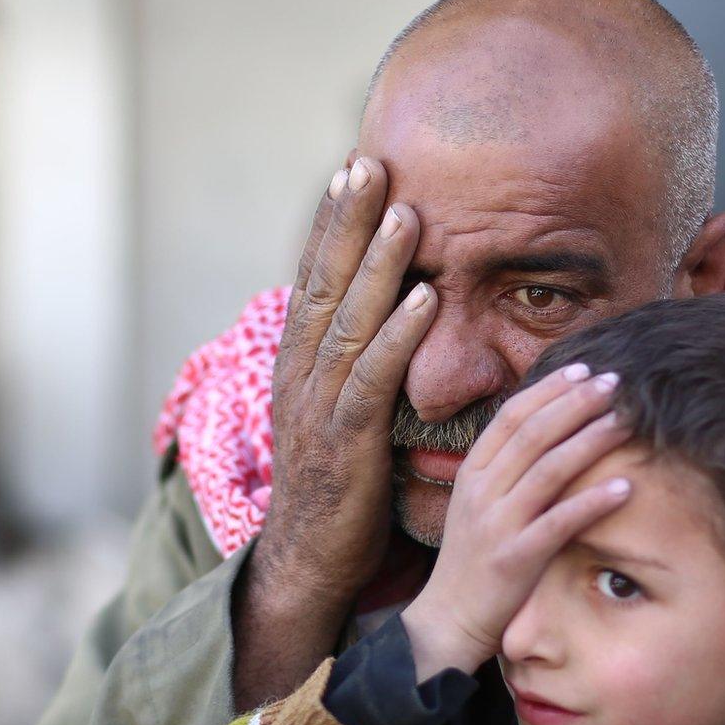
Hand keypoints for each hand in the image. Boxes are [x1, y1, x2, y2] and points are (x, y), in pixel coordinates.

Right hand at [235, 157, 434, 705]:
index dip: (331, 223)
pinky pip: (372, 378)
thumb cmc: (338, 487)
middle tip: (367, 161)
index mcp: (299, 363)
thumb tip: (385, 315)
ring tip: (403, 212)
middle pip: (323, 282)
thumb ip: (358, 363)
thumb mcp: (342, 412)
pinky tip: (425, 298)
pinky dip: (398, 335)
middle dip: (346, 220)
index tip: (353, 168)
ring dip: (376, 264)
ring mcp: (316, 407)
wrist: (308, 562)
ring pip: (346, 321)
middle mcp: (299, 374)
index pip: (314, 279)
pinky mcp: (345, 442)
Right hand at [399, 366, 632, 678]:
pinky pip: (559, 522)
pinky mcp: (515, 558)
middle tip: (614, 382)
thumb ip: (505, 469)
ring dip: (590, 440)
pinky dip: (593, 502)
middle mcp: (482, 491)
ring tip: (626, 421)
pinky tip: (626, 486)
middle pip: (533, 433)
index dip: (549, 390)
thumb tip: (545, 429)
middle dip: (576, 403)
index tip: (583, 370)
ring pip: (548, 469)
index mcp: (472, 473)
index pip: (511, 417)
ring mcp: (497, 523)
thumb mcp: (478, 505)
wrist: (448, 619)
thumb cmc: (473, 560)